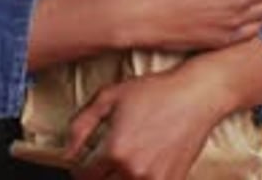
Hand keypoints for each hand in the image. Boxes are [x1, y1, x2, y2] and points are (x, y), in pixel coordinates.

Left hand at [65, 64, 222, 179]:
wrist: (194, 97)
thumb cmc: (153, 92)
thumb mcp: (109, 96)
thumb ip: (81, 125)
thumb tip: (67, 152)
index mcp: (115, 150)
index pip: (84, 175)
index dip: (79, 168)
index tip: (82, 161)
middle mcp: (133, 171)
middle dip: (98, 176)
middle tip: (102, 163)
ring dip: (116, 179)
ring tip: (119, 165)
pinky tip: (139, 167)